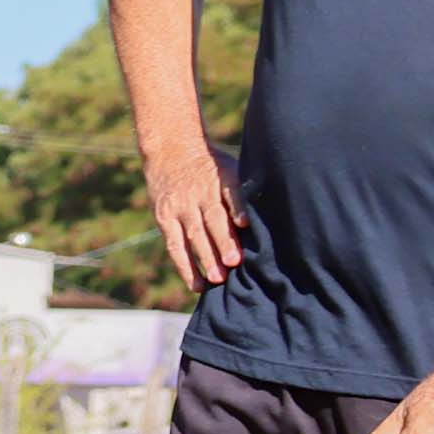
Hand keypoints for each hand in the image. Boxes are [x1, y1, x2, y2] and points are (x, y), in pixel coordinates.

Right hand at [147, 135, 244, 296]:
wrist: (170, 149)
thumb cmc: (211, 165)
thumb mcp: (231, 167)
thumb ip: (244, 192)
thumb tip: (270, 218)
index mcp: (220, 178)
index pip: (229, 194)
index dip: (237, 209)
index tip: (245, 225)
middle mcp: (197, 193)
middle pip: (211, 220)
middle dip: (222, 242)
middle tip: (233, 263)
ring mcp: (179, 206)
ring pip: (192, 235)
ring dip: (205, 258)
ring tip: (217, 280)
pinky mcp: (164, 217)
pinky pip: (174, 245)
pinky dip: (185, 266)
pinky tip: (197, 284)